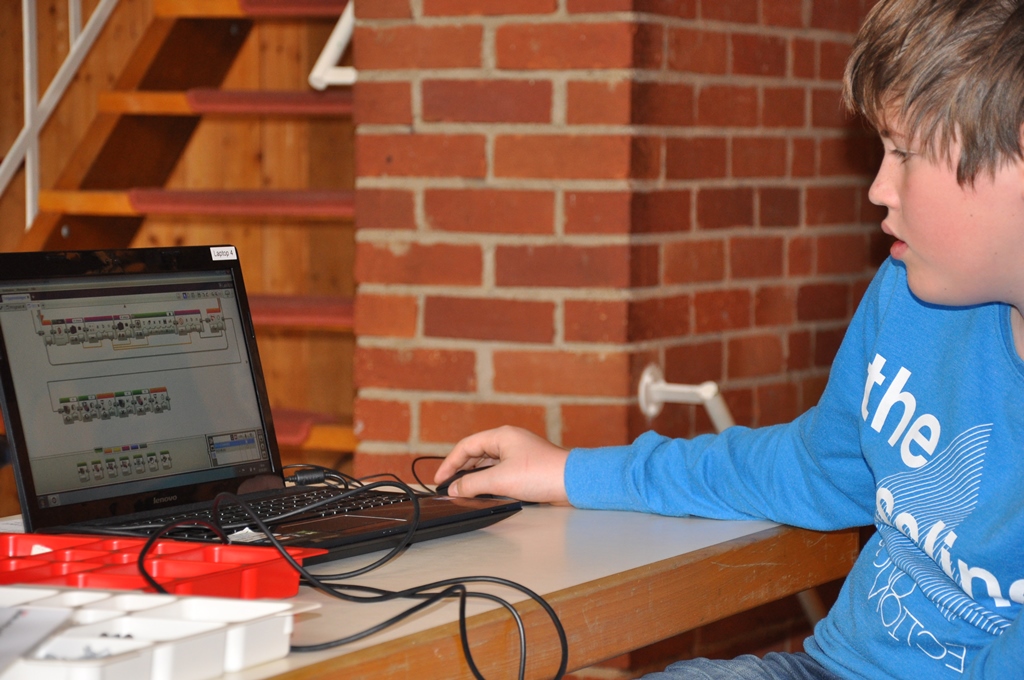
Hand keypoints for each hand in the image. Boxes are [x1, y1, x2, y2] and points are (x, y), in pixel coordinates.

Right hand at [433, 426, 569, 503]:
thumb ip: (473, 484)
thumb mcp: (500, 480)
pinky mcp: (526, 468)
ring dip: (474, 477)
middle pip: (476, 453)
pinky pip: (499, 471)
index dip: (449, 462)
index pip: (466, 445)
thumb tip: (454, 488)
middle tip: (448, 487)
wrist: (574, 482)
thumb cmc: (542, 473)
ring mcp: (518, 454)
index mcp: (501, 436)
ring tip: (462, 491)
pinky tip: (483, 492)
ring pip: (487, 464)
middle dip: (460, 470)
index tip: (439, 479)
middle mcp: (509, 441)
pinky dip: (488, 481)